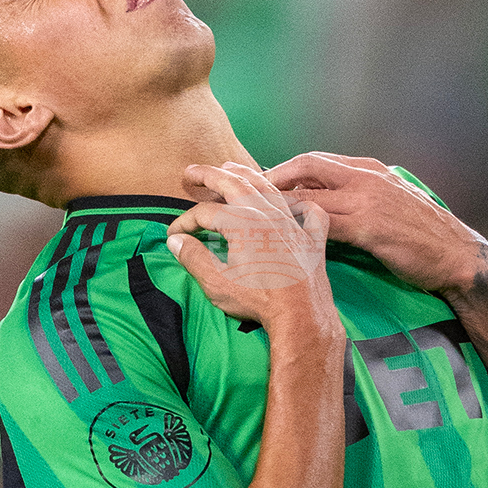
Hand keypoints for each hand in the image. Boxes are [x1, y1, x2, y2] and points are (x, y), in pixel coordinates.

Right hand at [170, 163, 333, 328]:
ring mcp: (293, 224)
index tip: (175, 235)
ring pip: (267, 188)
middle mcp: (269, 214)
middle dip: (209, 175)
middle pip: (234, 184)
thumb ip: (193, 258)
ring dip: (245, 176)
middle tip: (191, 172)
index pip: (205, 213)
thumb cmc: (261, 302)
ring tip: (230, 170)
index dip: (185, 222)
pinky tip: (293, 204)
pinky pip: (309, 213)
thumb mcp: (218, 283)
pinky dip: (299, 204)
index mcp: (243, 223)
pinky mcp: (312, 239)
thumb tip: (176, 242)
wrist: (302, 318)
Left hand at [263, 151, 479, 296]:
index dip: (281, 169)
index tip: (255, 181)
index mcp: (369, 169)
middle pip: (305, 166)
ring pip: (308, 195)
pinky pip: (322, 224)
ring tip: (245, 215)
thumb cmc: (424, 237)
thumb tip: (327, 207)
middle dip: (268, 176)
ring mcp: (367, 201)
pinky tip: (275, 241)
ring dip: (272, 205)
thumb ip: (359, 199)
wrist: (459, 256)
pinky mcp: (370, 228)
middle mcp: (365, 178)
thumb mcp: (390, 205)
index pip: (314, 160)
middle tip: (239, 189)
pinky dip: (296, 229)